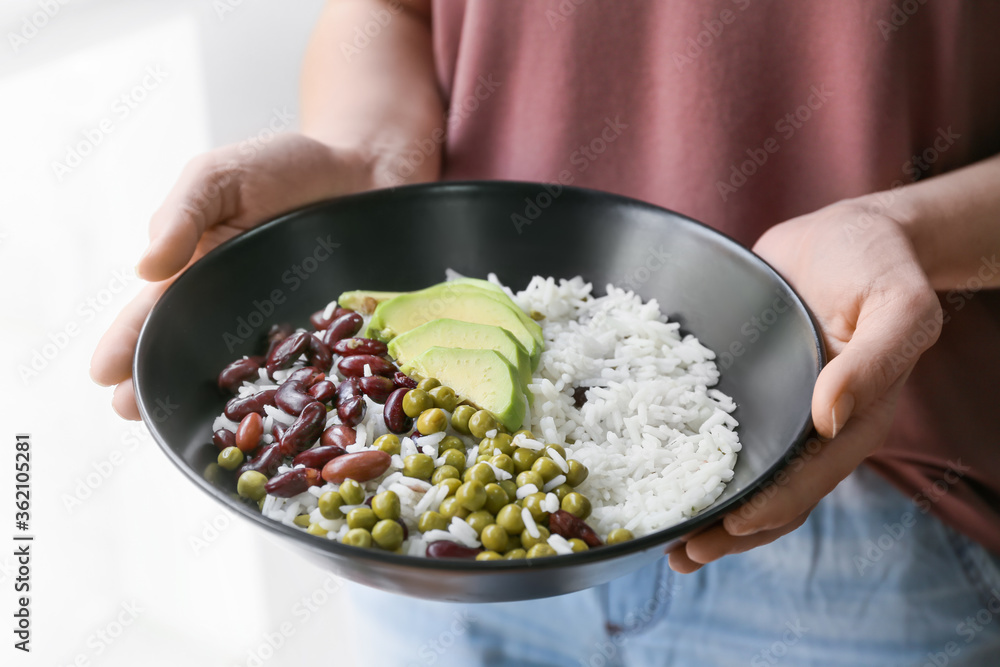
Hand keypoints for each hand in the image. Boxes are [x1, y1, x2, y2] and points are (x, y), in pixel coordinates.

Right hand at [89, 133, 376, 418]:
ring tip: (192, 430)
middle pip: (191, 355)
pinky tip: (281, 419)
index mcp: (197, 272)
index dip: (129, 343)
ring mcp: (282, 326)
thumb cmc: (285, 166)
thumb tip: (145, 268)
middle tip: (131, 413)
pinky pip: (308, 369)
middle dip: (160, 386)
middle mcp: (234, 309)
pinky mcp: (329, 335)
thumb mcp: (219, 176)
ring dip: (220, 405)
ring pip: (247, 375)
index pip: (154, 314)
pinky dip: (295, 396)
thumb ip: (181, 214)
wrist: (365, 168)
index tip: (104, 374)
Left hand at [668, 199, 941, 571]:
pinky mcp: (746, 386)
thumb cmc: (879, 266)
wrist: (846, 235)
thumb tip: (830, 417)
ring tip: (661, 534)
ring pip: (740, 473)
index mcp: (852, 421)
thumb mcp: (899, 307)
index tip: (724, 529)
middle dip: (726, 531)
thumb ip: (872, 362)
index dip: (766, 509)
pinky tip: (651, 466)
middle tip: (678, 554)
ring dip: (705, 508)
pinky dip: (687, 453)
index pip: (807, 481)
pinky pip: (716, 427)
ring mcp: (775, 409)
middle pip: (768, 494)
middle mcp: (809, 426)